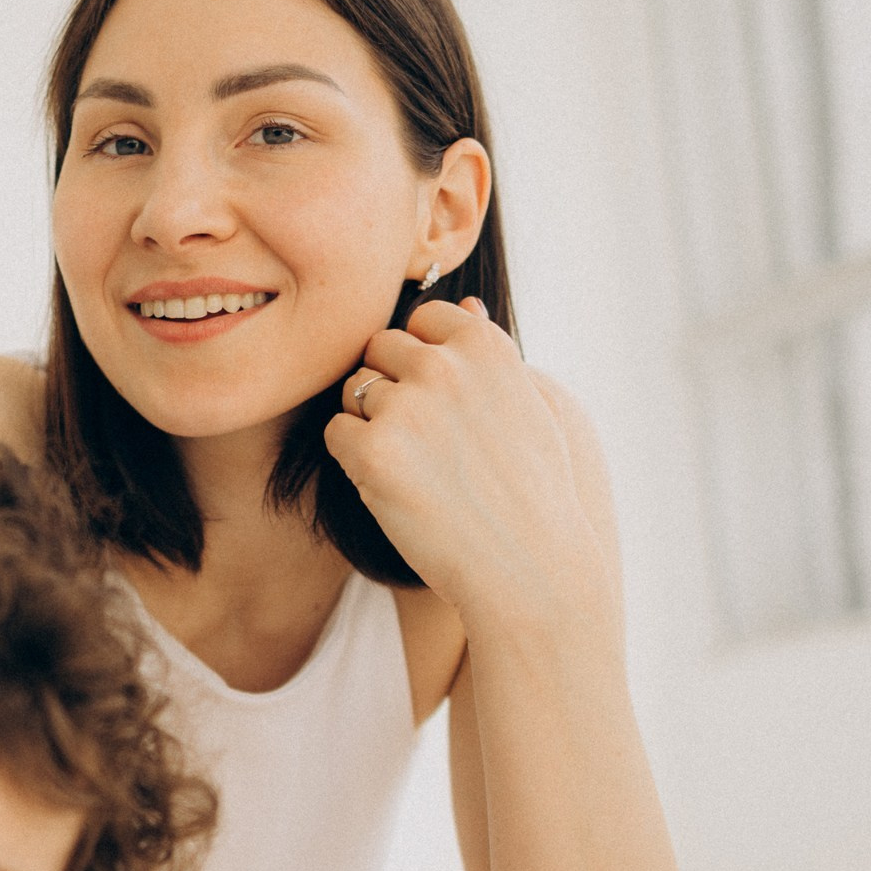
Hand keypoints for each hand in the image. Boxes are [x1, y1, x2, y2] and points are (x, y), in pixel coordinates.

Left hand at [325, 297, 615, 631]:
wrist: (529, 566)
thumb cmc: (534, 491)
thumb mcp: (531, 406)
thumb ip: (490, 355)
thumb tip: (466, 304)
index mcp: (485, 346)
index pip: (423, 318)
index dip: (423, 358)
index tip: (440, 400)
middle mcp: (443, 367)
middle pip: (380, 348)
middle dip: (390, 386)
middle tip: (420, 440)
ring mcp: (404, 407)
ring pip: (352, 389)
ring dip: (368, 421)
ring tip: (412, 466)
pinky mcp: (371, 452)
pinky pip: (335, 433)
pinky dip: (353, 458)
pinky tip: (392, 486)